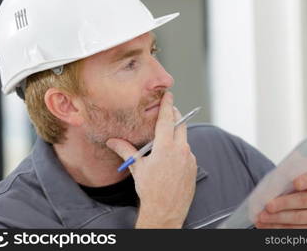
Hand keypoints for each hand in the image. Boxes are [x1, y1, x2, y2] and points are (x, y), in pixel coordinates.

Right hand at [106, 92, 196, 227]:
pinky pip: (187, 152)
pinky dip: (181, 149)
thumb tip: (112, 141)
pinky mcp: (194, 166)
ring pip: (184, 139)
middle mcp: (181, 149)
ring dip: (177, 134)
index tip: (169, 95)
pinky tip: (172, 158)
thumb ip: (126, 150)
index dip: (167, 105)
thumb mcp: (137, 167)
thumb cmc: (150, 190)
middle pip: (180, 124)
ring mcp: (189, 158)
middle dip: (175, 115)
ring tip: (166, 139)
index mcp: (165, 147)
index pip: (167, 119)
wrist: (166, 211)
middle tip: (169, 110)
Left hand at [255, 172, 306, 228]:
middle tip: (268, 206)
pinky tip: (267, 225)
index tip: (295, 183)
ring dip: (278, 218)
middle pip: (304, 200)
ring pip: (300, 218)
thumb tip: (267, 189)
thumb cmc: (296, 190)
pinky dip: (279, 228)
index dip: (306, 181)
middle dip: (284, 203)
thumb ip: (286, 180)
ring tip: (262, 217)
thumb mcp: (292, 181)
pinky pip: (298, 230)